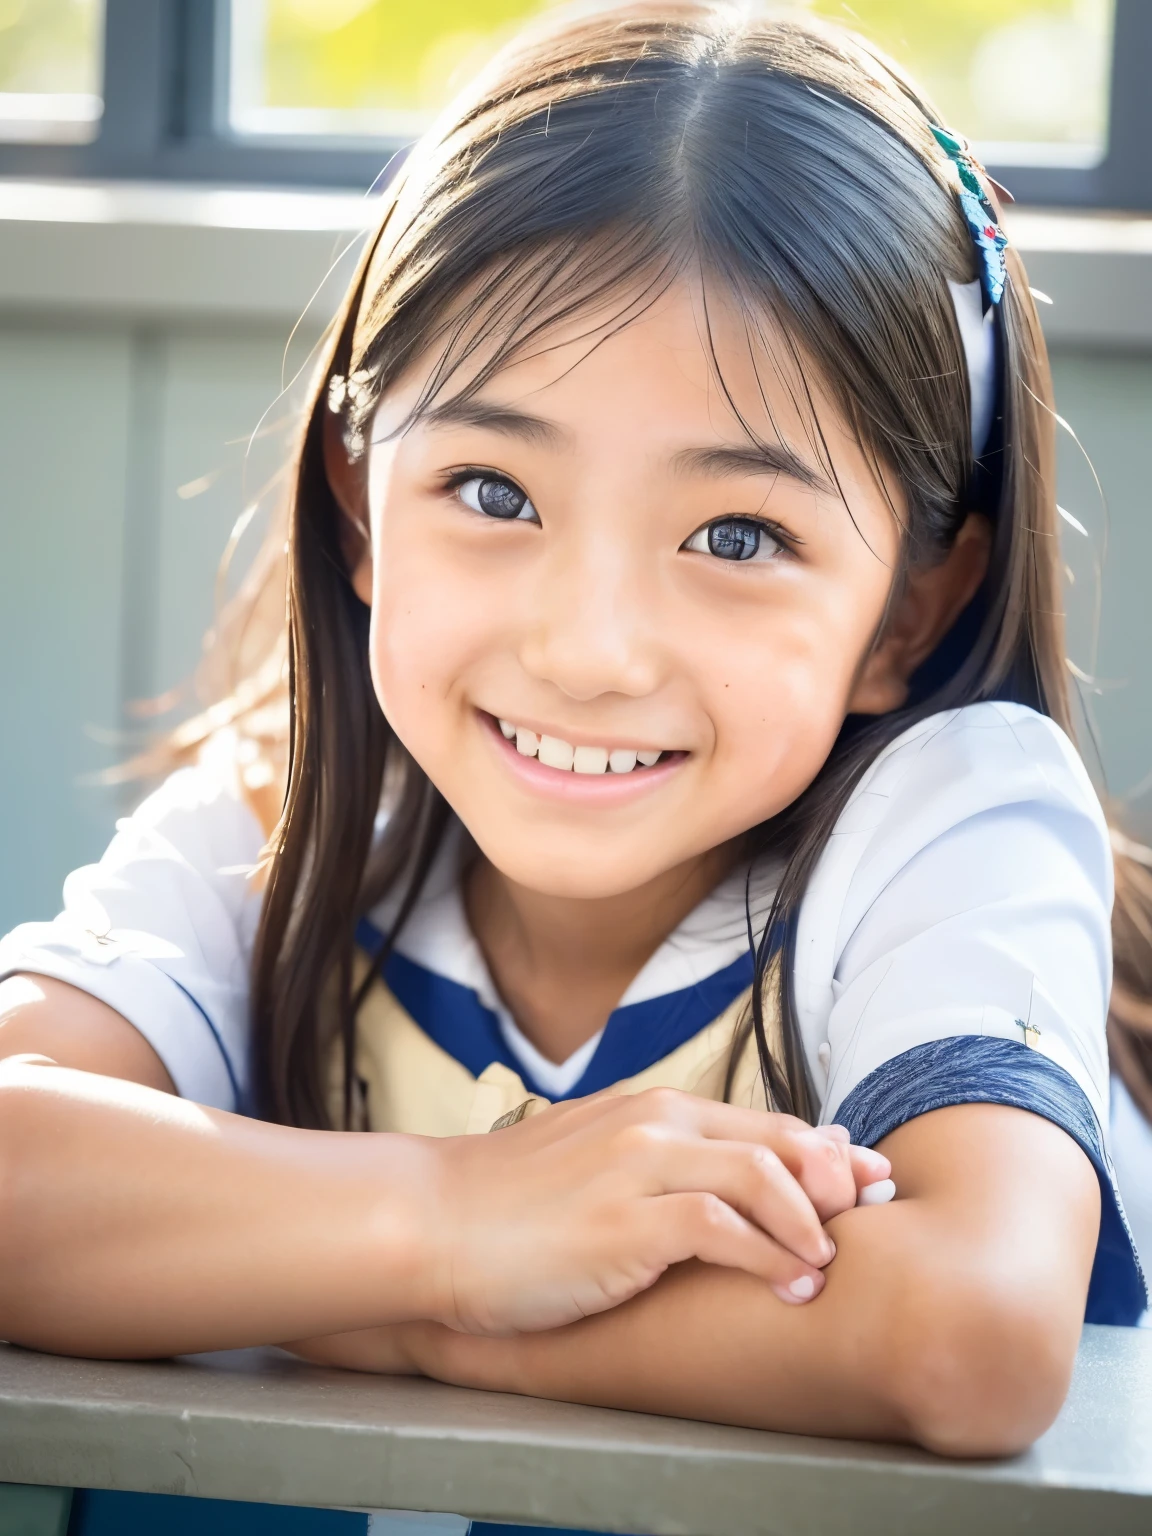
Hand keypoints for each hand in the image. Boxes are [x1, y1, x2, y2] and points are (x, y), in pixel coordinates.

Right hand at [418, 1087, 890, 1334]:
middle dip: (837, 1180)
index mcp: (653, 1108)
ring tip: (828, 1264)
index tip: (867, 1180)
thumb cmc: (514, 1202)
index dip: (825, 1153)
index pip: (764, 1123)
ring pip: (761, 1178)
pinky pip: (722, 1230)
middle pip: (778, 1142)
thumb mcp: (597, 1159)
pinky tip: (790, 1286)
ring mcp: (640, 1167)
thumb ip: (666, 1157)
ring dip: (810, 1224)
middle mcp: (656, 1124)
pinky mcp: (625, 1220)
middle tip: (874, 1215)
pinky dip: (769, 1259)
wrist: (434, 1221)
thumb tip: (714, 1174)